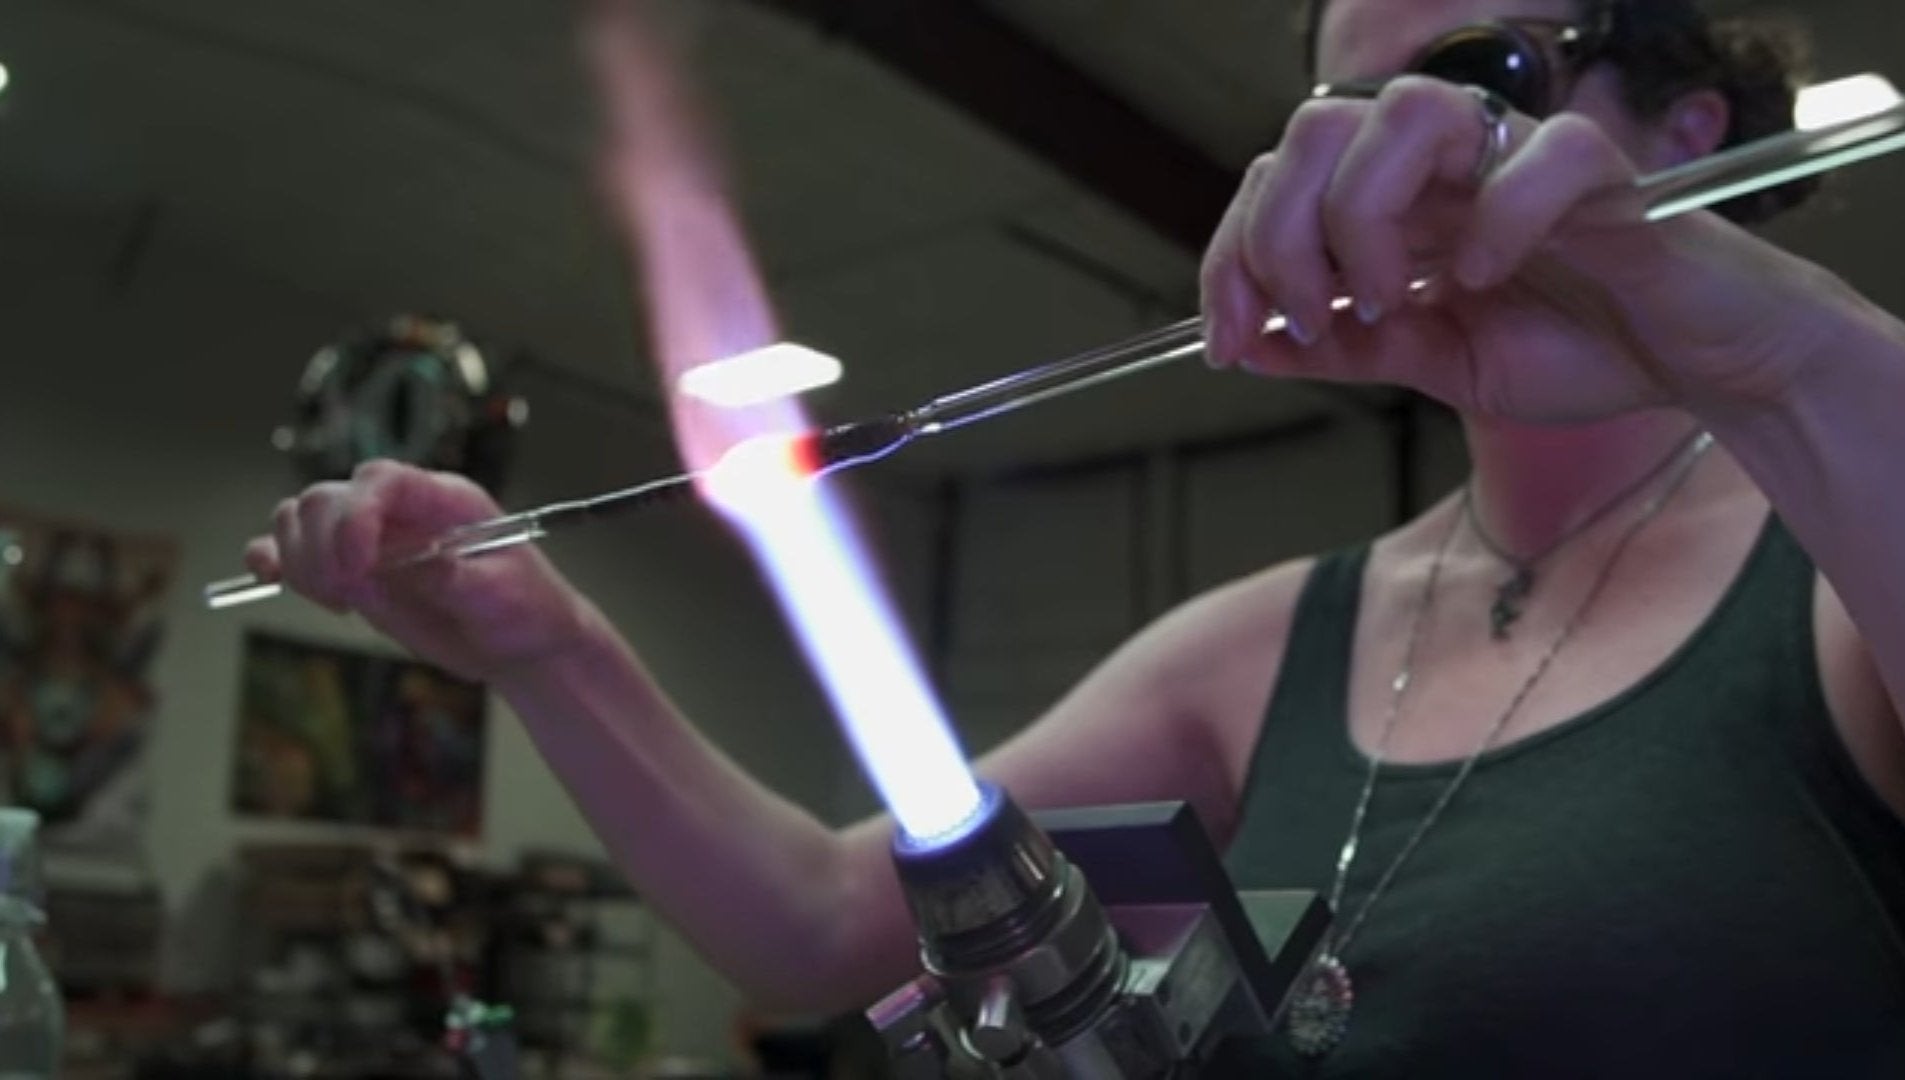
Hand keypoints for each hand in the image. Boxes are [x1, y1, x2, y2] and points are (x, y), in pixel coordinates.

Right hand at [245, 461, 597, 682]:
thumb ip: (458, 578)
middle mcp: (399, 510)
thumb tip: (421, 563)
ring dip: (300, 561)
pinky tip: (276, 581)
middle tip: (351, 596)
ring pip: (299, 520)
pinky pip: (288, 550)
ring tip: (342, 602)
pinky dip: (273, 562)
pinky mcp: (348, 570)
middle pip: (325, 499)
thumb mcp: (504, 597)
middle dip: (321, 548)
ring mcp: (368, 538)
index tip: (357, 565)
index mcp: (443, 500)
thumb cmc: (525, 610)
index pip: (381, 481)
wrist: (521, 642)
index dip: (354, 515)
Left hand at [1200, 76, 1847, 422]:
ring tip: (1396, 298)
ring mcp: (1517, 156)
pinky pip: (1538, 156)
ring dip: (1365, 215)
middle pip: (1313, 131)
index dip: (1231, 257)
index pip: (1276, 184)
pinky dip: (1496, 219)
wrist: (1695, 366)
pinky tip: (1484, 280)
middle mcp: (1445, 163)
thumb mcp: (1435, 362)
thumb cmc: (1578, 347)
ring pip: (1403, 111)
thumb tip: (1249, 345)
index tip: (1228, 341)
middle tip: (1314, 317)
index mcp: (1398, 200)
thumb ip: (1346, 347)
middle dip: (1280, 236)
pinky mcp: (1599, 173)